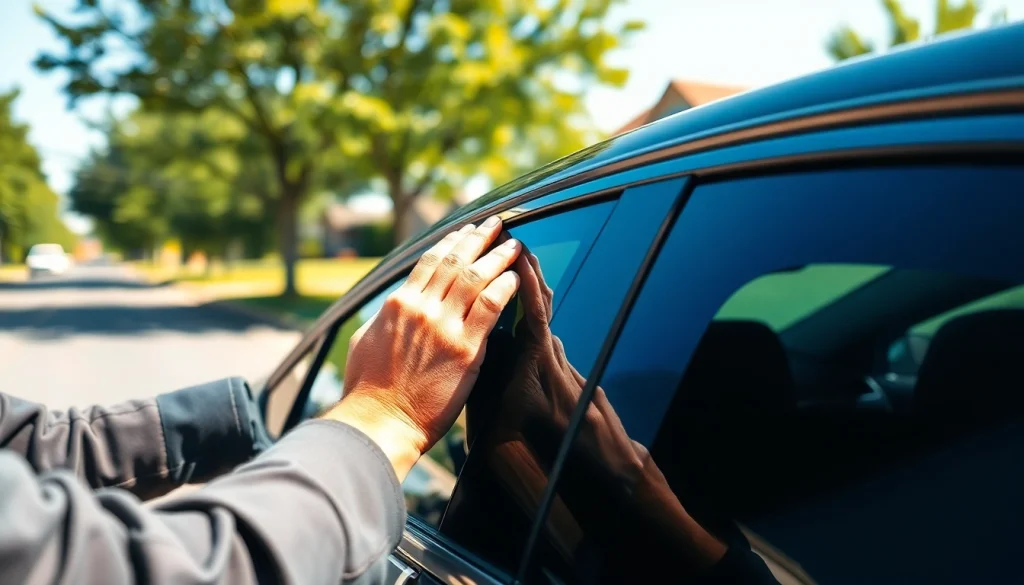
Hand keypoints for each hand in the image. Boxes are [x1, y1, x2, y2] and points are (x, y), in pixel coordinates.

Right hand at [324, 217, 520, 479]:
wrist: (378, 423)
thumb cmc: (367, 390)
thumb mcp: (365, 341)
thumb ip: (384, 318)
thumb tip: (393, 306)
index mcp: (398, 304)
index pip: (429, 261)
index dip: (452, 242)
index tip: (466, 231)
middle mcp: (421, 308)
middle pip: (456, 261)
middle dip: (478, 238)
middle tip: (495, 223)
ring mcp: (444, 326)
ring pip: (476, 278)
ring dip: (498, 256)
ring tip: (514, 243)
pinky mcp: (465, 349)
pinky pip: (491, 307)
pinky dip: (505, 287)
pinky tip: (516, 276)